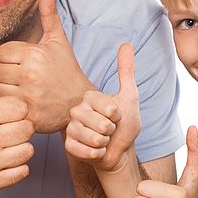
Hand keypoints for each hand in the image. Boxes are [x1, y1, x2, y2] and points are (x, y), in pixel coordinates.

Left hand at [0, 0, 93, 133]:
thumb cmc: (66, 69)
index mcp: (35, 54)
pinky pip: (2, 104)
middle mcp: (30, 74)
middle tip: (25, 78)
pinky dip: (9, 104)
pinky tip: (24, 101)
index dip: (11, 58)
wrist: (79, 103)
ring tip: (24, 89)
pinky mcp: (26, 113)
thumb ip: (49, 13)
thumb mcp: (58, 41)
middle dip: (7, 74)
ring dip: (6, 89)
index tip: (26, 63)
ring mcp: (28, 95)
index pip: (2, 53)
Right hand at [0, 40, 34, 192]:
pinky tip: (4, 159)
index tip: (5, 113)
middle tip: (7, 129)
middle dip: (20, 128)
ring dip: (21, 147)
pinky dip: (18, 166)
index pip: (20, 108)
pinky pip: (23, 170)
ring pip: (28, 150)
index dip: (15, 110)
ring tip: (6, 143)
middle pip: (27, 129)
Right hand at [64, 43, 140, 171]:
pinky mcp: (68, 145)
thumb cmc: (125, 124)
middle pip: (102, 125)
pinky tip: (95, 150)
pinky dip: (95, 154)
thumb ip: (126, 71)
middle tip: (109, 130)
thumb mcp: (129, 96)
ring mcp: (70, 128)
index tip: (116, 115)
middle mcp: (76, 110)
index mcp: (89, 96)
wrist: (119, 151)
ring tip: (102, 140)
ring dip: (104, 144)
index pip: (109, 108)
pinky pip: (84, 150)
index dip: (118, 116)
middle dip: (112, 132)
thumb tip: (126, 44)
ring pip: (94, 139)